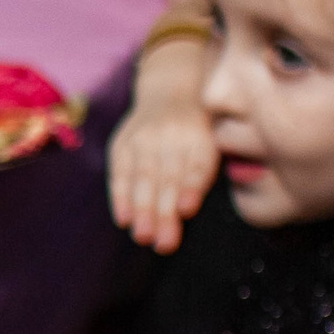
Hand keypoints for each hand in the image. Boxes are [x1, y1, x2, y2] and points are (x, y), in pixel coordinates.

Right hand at [106, 46, 217, 254]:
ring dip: (142, 210)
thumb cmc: (199, 132)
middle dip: (164, 212)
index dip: (191, 186)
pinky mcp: (122, 143)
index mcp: (201, 136)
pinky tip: (123, 219)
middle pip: (167, 177)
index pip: (196, 165)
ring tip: (143, 237)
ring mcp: (144, 137)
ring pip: (143, 177)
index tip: (186, 210)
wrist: (171, 90)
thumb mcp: (214, 142)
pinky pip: (120, 173)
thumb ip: (205, 172)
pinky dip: (120, 197)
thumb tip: (187, 209)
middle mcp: (171, 135)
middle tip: (163, 243)